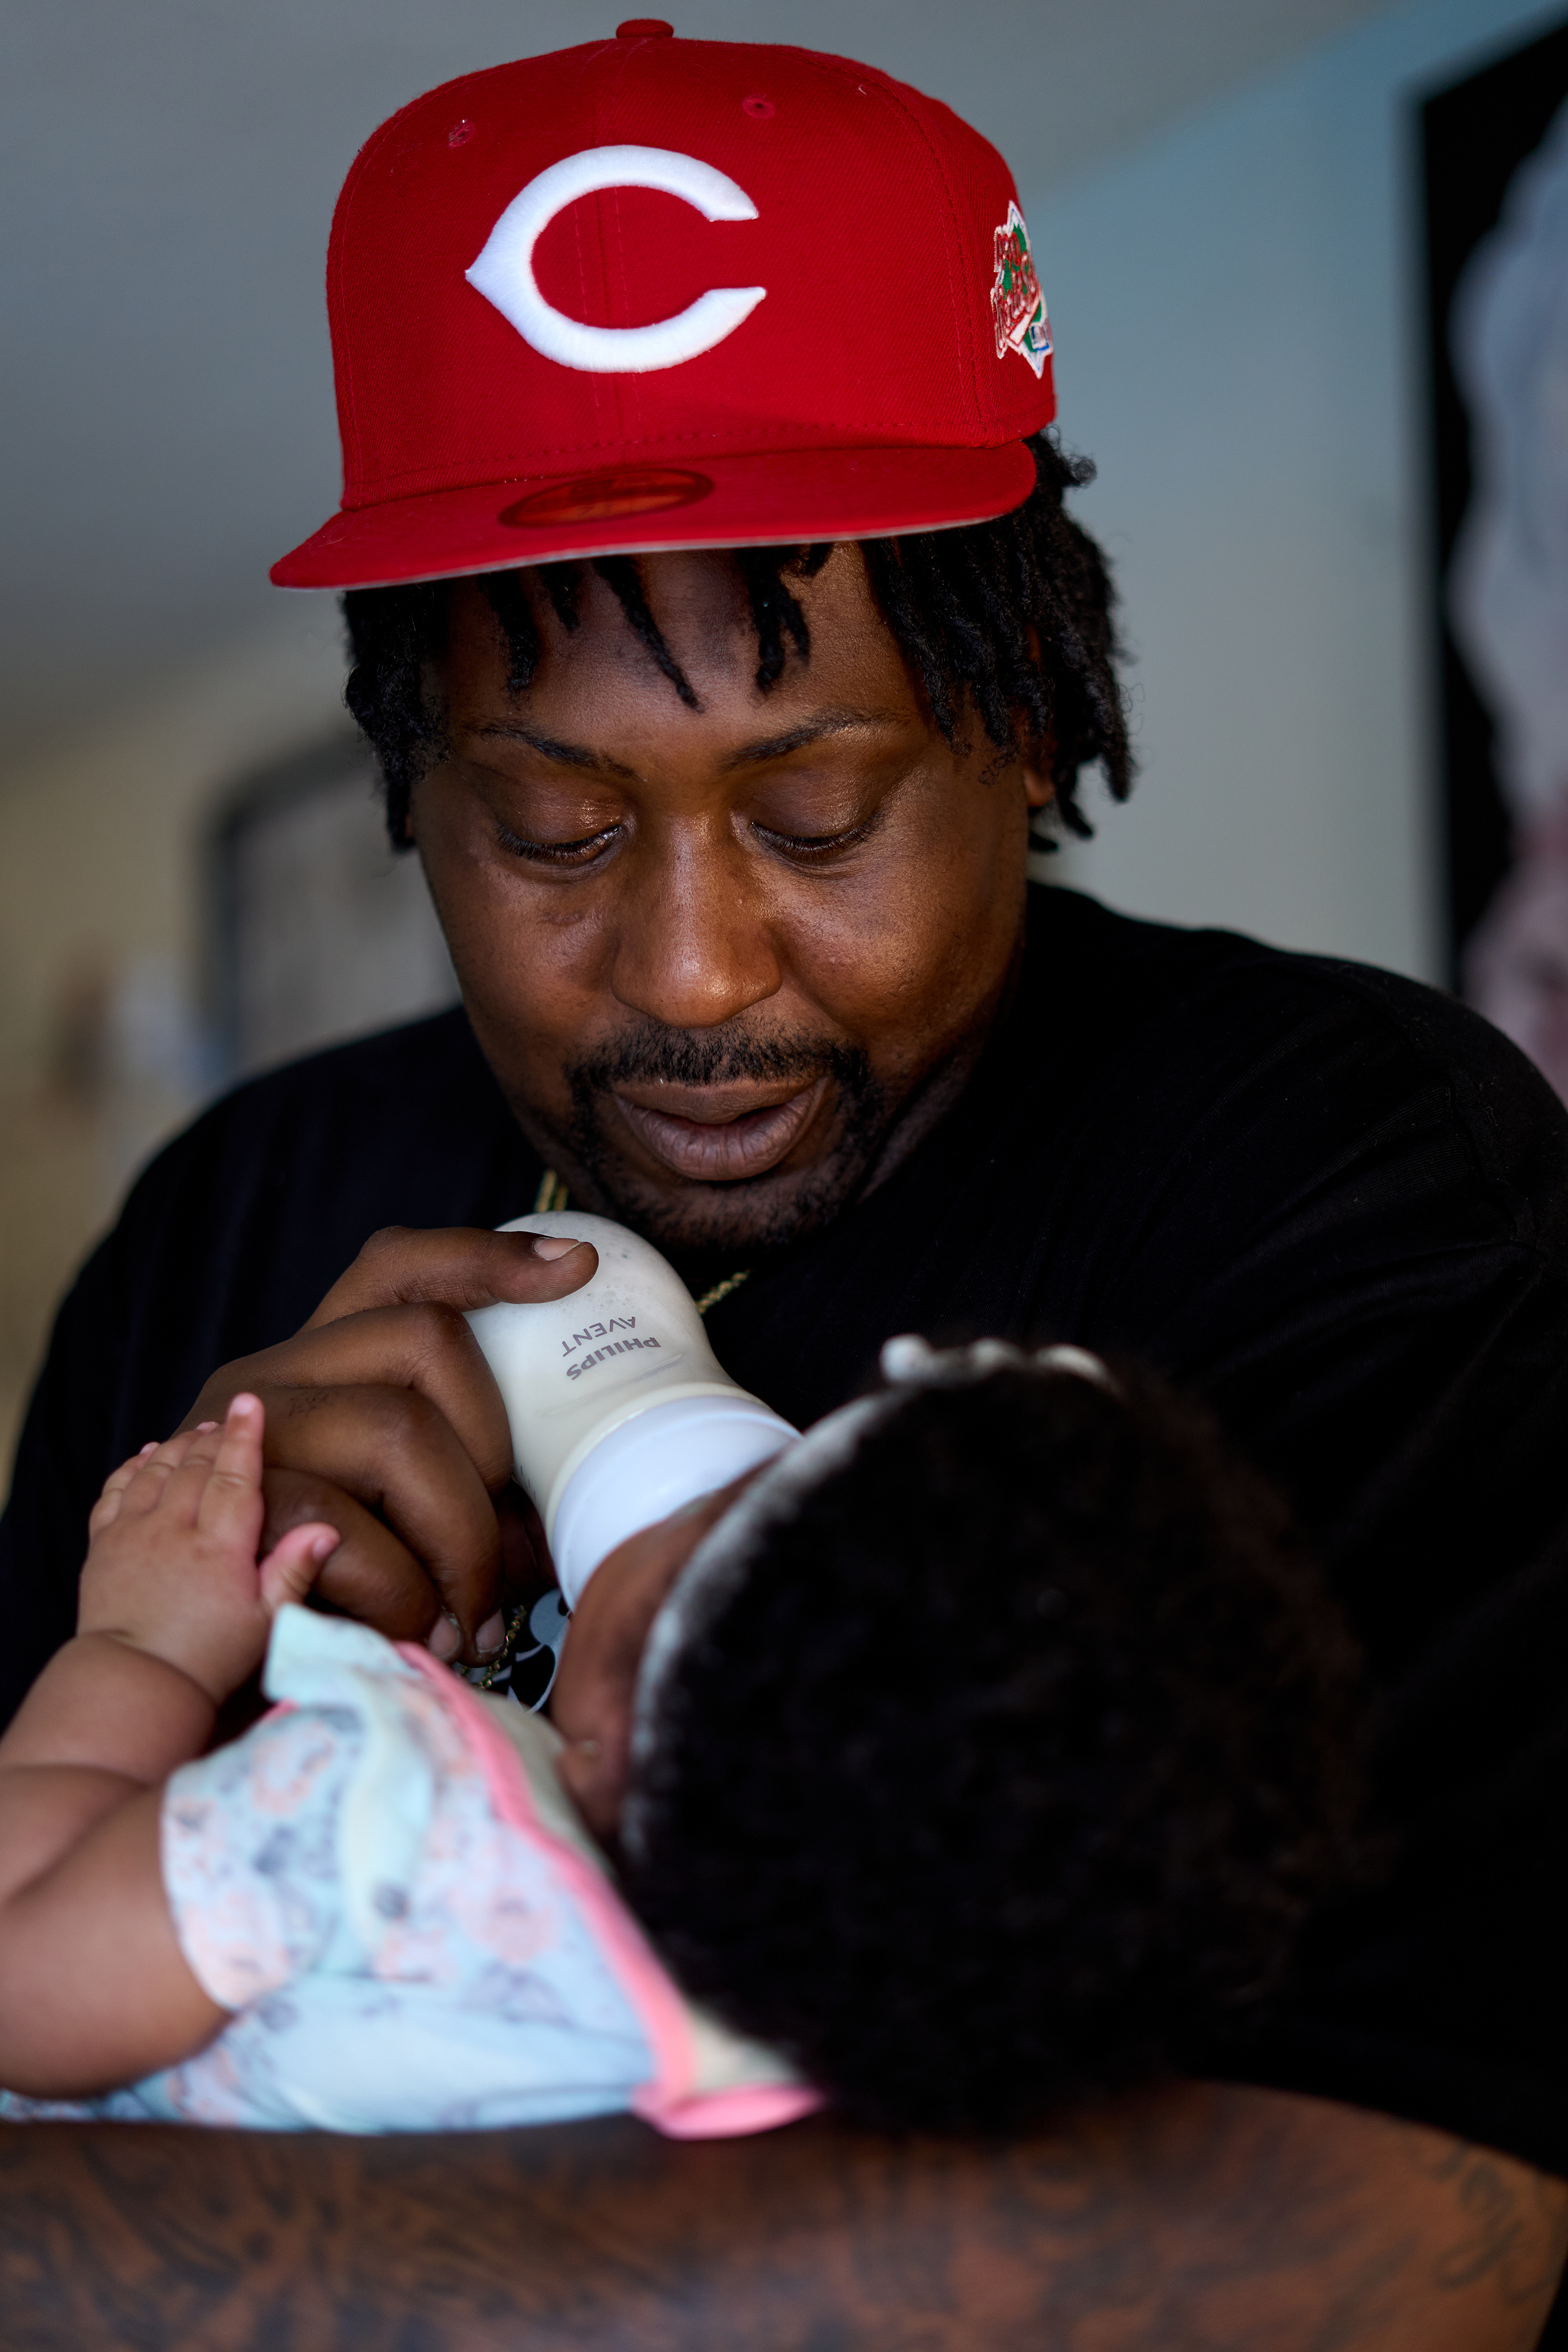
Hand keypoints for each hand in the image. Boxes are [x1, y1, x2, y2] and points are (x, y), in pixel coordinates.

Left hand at [78, 1396, 337, 1705]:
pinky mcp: (104, 1547)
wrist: (136, 1684)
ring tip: (197, 1434)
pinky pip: (115, 1491)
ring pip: (156, 1471)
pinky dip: (132, 1467)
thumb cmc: (209, 1659)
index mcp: (219, 1547)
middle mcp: (173, 1530)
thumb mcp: (266, 1623)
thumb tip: (326, 1528)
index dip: (245, 1435)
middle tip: (230, 1418)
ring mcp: (133, 1535)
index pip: (235, 1476)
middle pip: (195, 1466)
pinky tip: (148, 1457)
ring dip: (178, 1447)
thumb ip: (294, 1572)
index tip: (250, 1402)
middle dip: (214, 1436)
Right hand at [177, 1225, 596, 1665]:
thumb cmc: (322, 1607)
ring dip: (460, 1542)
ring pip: (395, 1429)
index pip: (402, 1269)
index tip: (579, 1269)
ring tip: (469, 1620)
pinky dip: (405, 1597)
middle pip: (426, 1338)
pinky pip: (347, 1531)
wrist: (186, 1694)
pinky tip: (416, 1640)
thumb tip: (572, 1513)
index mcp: (321, 1367)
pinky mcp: (227, 1515)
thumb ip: (477, 1504)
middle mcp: (273, 1379)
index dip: (489, 1259)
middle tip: (502, 1557)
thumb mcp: (413, 1537)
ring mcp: (242, 1440)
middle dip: (495, 1453)